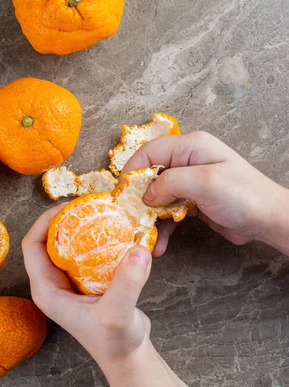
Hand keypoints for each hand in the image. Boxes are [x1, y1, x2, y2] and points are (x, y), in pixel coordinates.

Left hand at [22, 206, 185, 386]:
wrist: (128, 355)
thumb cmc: (116, 341)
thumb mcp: (118, 313)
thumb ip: (127, 283)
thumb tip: (138, 250)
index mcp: (46, 290)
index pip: (32, 245)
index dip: (44, 221)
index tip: (68, 206)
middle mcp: (53, 283)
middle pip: (47, 240)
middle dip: (65, 219)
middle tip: (87, 204)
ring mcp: (68, 281)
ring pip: (67, 244)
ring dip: (80, 226)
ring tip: (98, 210)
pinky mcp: (85, 280)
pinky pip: (84, 251)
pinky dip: (95, 238)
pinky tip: (113, 229)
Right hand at [122, 131, 288, 255]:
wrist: (269, 221)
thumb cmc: (244, 196)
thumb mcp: (205, 182)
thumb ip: (170, 182)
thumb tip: (146, 194)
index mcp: (190, 147)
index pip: (149, 152)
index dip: (132, 170)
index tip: (121, 192)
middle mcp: (187, 161)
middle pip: (149, 175)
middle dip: (138, 197)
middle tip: (129, 216)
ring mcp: (189, 182)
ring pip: (156, 197)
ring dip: (148, 217)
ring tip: (143, 235)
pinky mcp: (191, 202)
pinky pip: (167, 212)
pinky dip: (161, 227)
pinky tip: (158, 243)